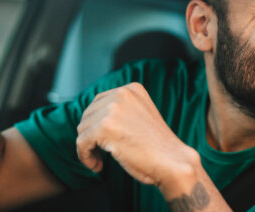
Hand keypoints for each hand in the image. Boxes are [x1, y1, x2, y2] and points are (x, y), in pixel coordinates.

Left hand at [76, 82, 199, 187]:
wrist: (173, 162)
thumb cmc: (159, 147)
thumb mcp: (140, 116)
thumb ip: (121, 111)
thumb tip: (93, 119)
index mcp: (132, 89)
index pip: (99, 102)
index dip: (96, 124)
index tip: (102, 142)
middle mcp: (121, 94)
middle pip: (88, 114)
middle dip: (90, 136)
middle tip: (99, 154)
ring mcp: (112, 109)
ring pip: (83, 129)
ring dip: (88, 148)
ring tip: (99, 161)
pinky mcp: (104, 127)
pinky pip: (81, 142)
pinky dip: (85, 156)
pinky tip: (97, 165)